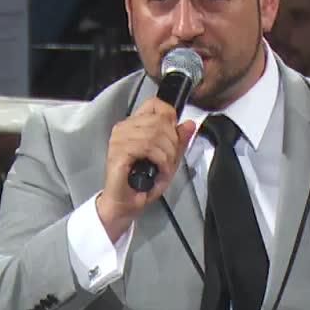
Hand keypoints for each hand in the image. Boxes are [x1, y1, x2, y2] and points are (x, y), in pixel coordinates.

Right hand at [96, 99, 196, 240]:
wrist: (126, 204)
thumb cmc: (142, 184)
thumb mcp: (168, 160)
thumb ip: (178, 141)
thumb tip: (190, 124)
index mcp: (133, 125)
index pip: (154, 104)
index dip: (169, 116)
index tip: (174, 134)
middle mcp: (124, 128)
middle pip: (160, 120)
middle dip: (173, 142)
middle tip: (170, 159)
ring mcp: (119, 139)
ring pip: (155, 133)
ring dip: (167, 154)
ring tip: (165, 167)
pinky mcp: (119, 152)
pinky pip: (148, 147)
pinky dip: (160, 160)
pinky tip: (159, 170)